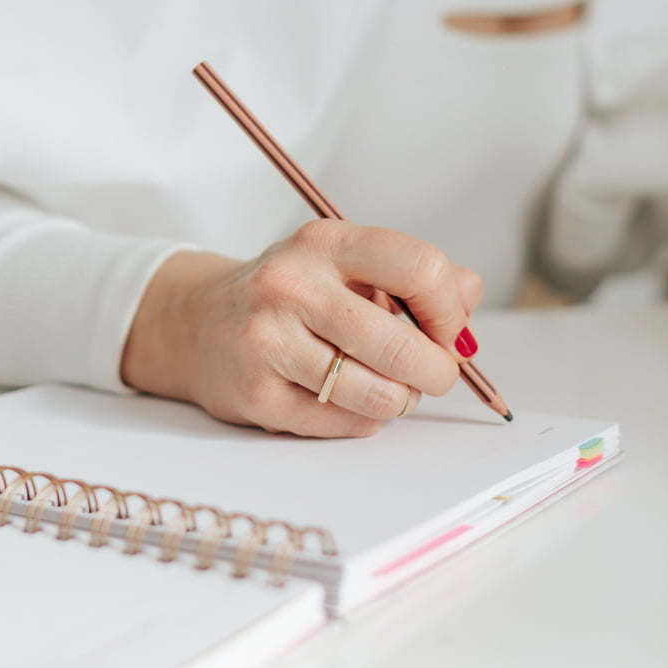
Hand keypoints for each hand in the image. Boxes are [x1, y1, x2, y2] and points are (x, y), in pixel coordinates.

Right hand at [120, 221, 484, 436]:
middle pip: (403, 344)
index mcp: (327, 243)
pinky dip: (365, 419)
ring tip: (390, 387)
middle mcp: (293, 286)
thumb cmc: (290, 295)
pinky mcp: (257, 397)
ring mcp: (269, 343)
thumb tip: (471, 297)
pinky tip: (349, 399)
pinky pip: (346, 424)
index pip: (421, 268)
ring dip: (402, 399)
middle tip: (435, 375)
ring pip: (379, 393)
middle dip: (437, 371)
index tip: (450, 332)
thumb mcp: (347, 265)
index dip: (450, 311)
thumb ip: (415, 277)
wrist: (196, 324)